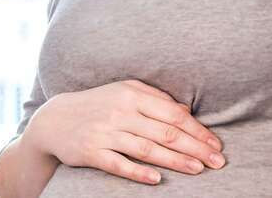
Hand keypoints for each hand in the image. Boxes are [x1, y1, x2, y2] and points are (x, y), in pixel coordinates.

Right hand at [22, 80, 224, 184]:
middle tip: (217, 161)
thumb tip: (186, 112)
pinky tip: (157, 179)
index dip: (198, 130)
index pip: (174, 114)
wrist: (55, 119)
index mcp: (134, 95)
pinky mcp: (91, 152)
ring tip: (198, 169)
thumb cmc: (100, 103)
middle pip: (166, 132)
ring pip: (147, 149)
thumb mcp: (127, 92)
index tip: (216, 144)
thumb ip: (157, 99)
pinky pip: (118, 164)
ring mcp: (106, 133)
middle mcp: (122, 113)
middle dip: (195, 148)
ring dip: (175, 161)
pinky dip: (138, 171)